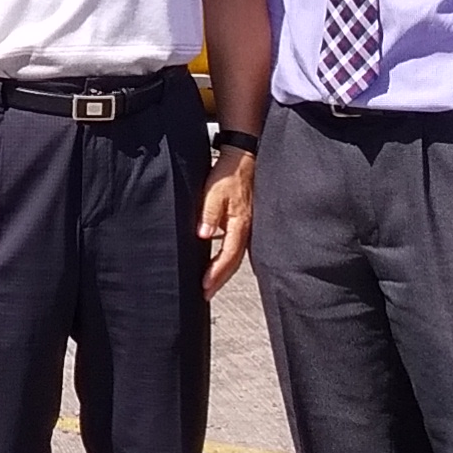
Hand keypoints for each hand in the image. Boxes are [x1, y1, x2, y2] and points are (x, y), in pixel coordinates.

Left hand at [197, 154, 254, 293]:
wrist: (243, 159)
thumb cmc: (229, 174)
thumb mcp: (214, 192)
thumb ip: (209, 214)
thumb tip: (204, 236)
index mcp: (240, 224)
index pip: (228, 256)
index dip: (217, 273)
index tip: (205, 286)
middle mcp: (247, 229)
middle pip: (234, 262)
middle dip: (220, 279)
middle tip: (207, 293)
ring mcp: (248, 227)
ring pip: (237, 256)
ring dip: (224, 271)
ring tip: (212, 283)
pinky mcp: (245, 222)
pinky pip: (238, 246)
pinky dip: (229, 258)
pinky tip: (223, 263)